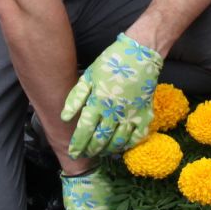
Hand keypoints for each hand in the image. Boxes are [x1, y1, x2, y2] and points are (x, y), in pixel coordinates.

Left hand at [61, 32, 162, 157]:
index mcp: (98, 101)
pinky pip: (137, 137)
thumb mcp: (89, 75)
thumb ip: (76, 97)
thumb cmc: (112, 62)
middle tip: (84, 155)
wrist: (141, 54)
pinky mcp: (145, 114)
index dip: (78, 143)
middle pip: (100, 138)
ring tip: (100, 152)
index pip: (85, 129)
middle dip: (90, 150)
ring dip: (107, 150)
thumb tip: (65, 117)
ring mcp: (131, 115)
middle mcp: (114, 112)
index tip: (72, 152)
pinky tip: (121, 146)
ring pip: (118, 141)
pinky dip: (128, 145)